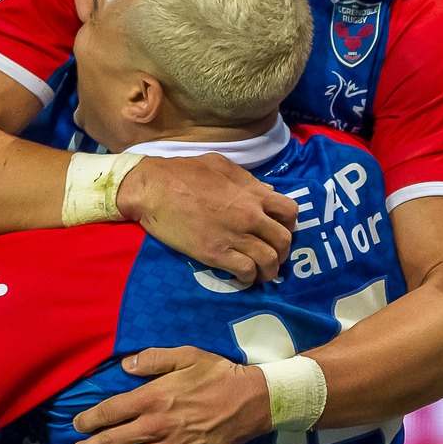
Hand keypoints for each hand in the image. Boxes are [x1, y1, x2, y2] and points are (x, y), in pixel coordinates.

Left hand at [72, 346, 271, 443]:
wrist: (252, 402)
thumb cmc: (218, 375)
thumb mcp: (186, 356)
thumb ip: (153, 359)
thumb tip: (125, 365)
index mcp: (152, 397)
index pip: (110, 412)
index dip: (88, 420)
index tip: (77, 425)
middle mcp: (156, 425)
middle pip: (113, 441)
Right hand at [116, 154, 296, 286]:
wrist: (153, 188)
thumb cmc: (183, 172)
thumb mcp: (221, 165)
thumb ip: (247, 180)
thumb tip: (266, 192)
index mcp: (252, 193)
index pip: (289, 212)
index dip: (289, 225)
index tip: (280, 231)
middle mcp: (249, 216)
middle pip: (283, 241)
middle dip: (282, 252)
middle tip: (272, 256)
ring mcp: (234, 236)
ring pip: (268, 260)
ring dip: (268, 271)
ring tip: (261, 274)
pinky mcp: (215, 254)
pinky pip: (245, 271)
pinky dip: (248, 278)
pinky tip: (242, 277)